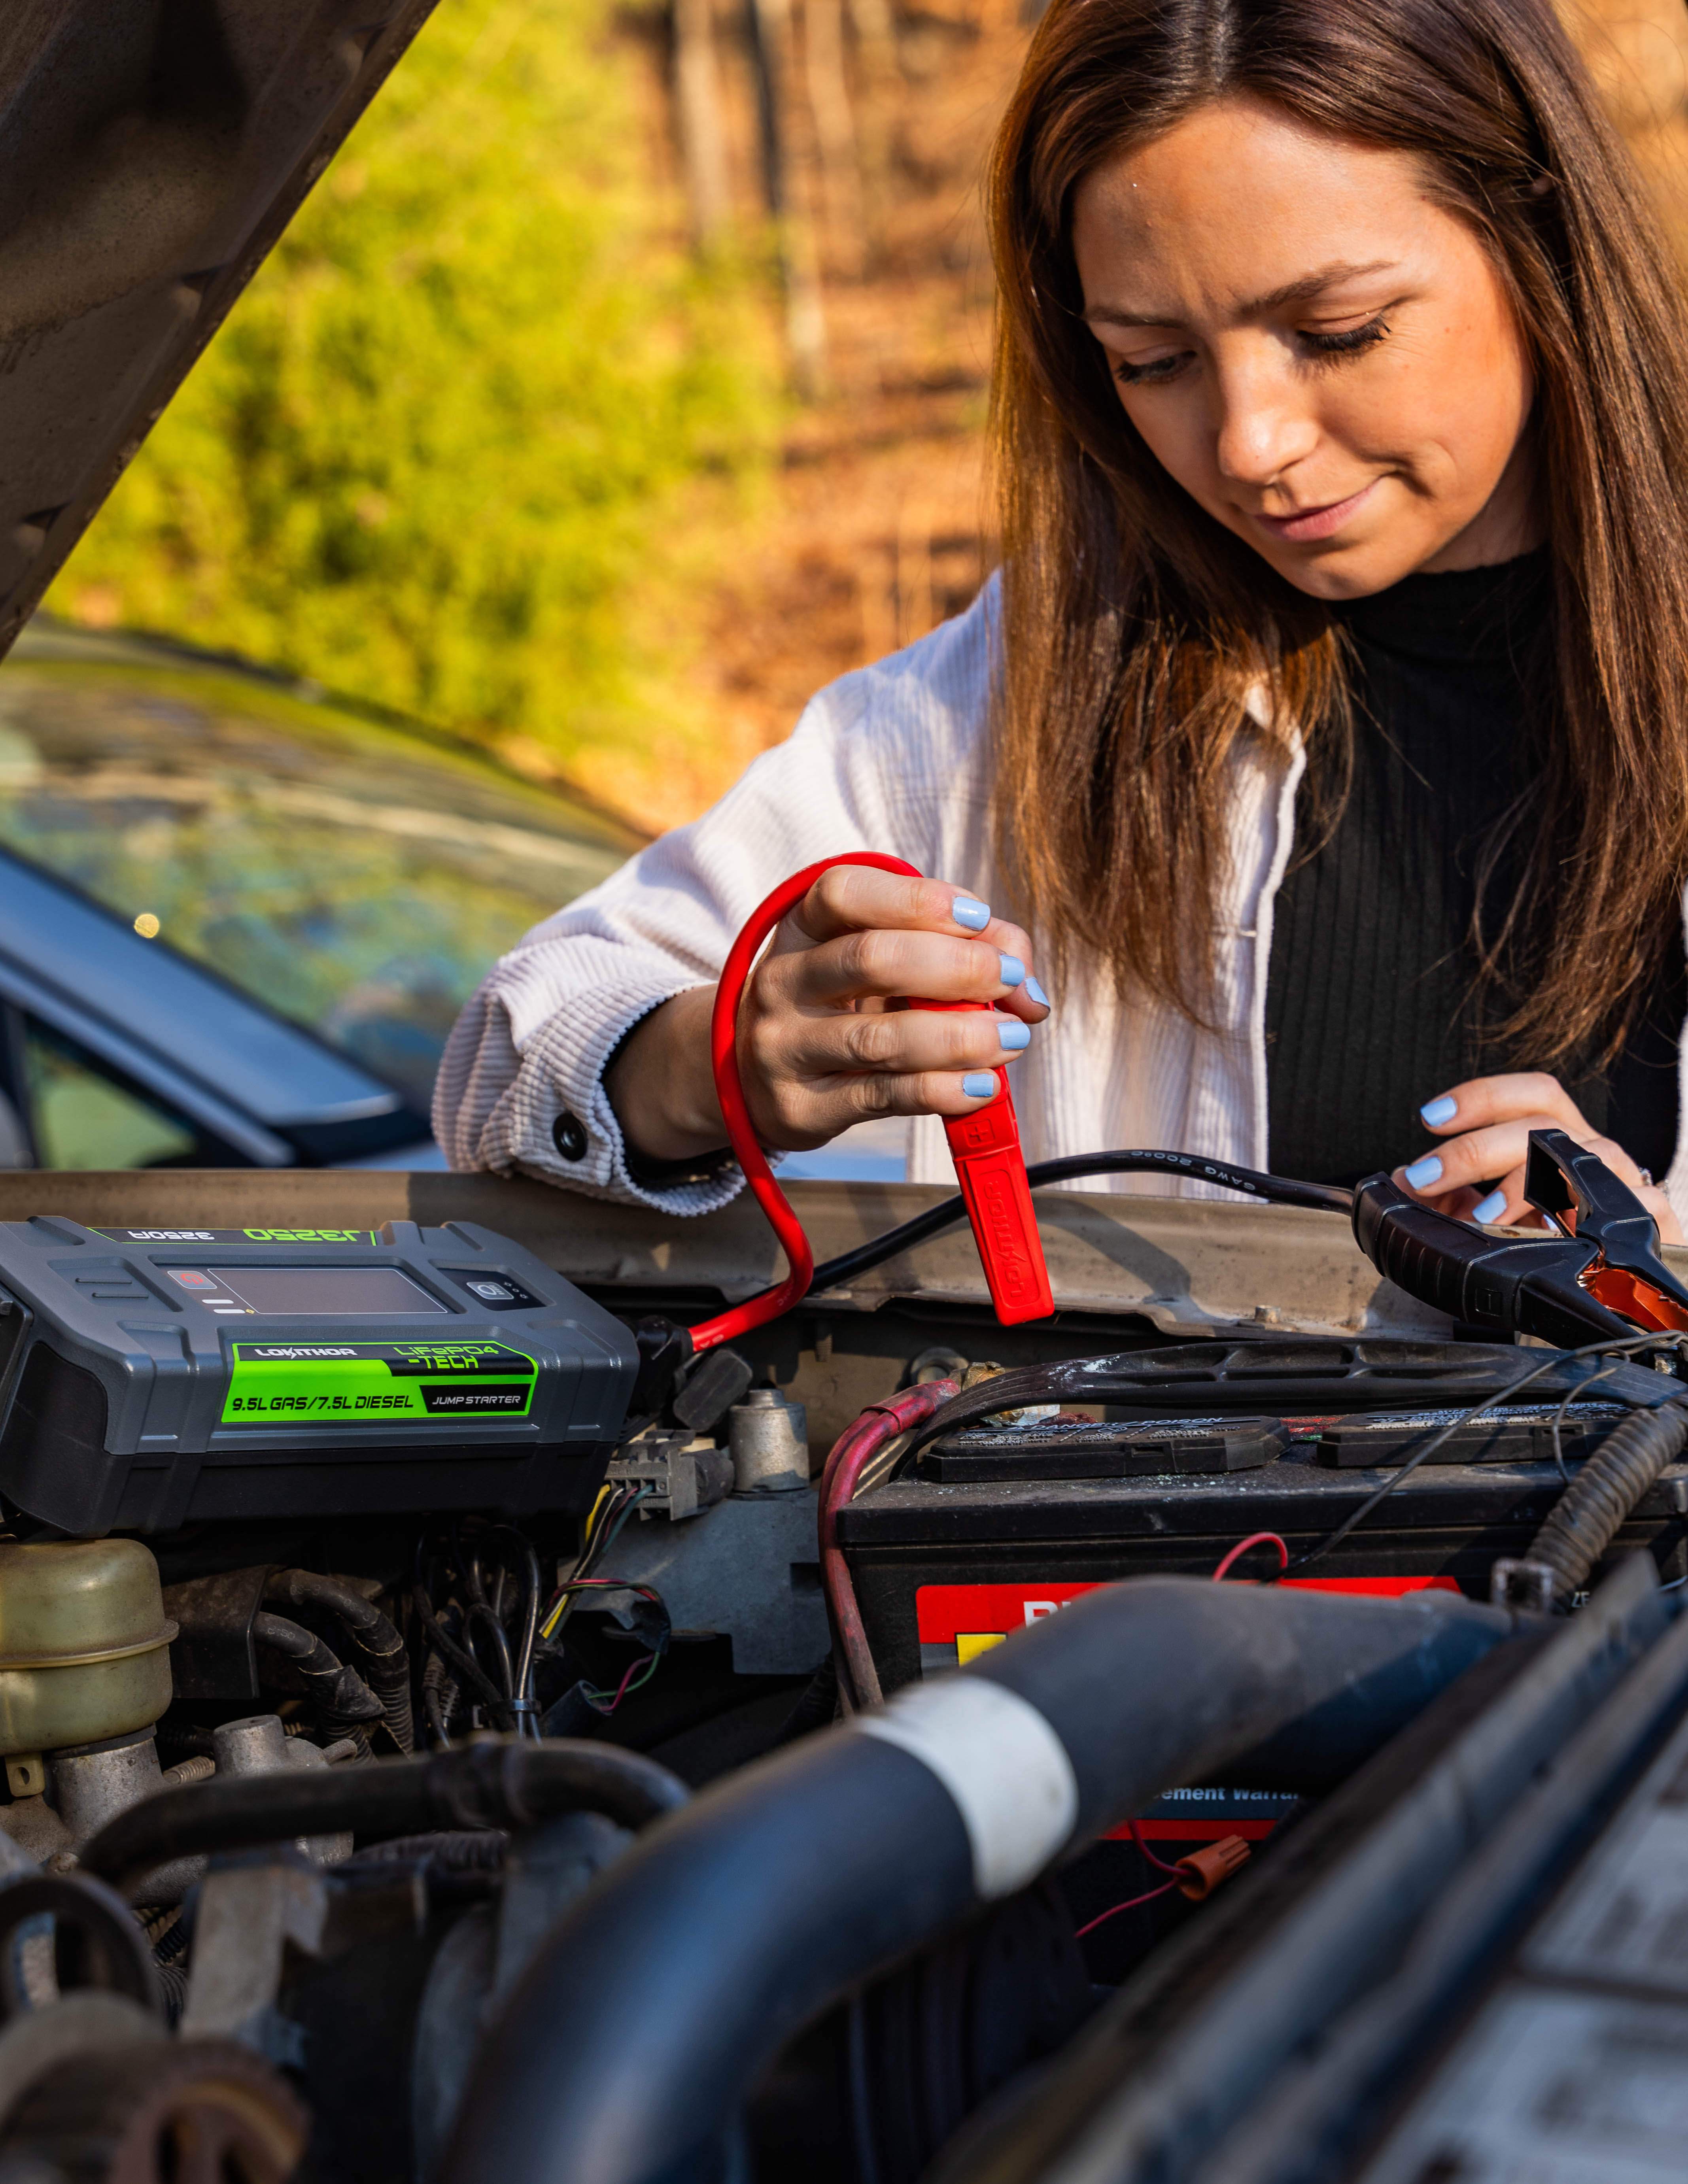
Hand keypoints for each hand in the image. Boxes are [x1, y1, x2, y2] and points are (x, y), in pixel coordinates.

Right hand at [605, 869, 1050, 1161]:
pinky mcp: (801, 1108)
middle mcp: (782, 981)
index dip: (916, 899)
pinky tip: (981, 1085)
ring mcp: (784, 1047)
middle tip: (1010, 980)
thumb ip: (958, 950)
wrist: (746, 1076)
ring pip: (881, 1037)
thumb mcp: (877, 960)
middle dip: (956, 968)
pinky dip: (942, 1090)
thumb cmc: (836, 1004)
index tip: (977, 917)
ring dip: (960, 1037)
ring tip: (1012, 1037)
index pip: (844, 892)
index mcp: (802, 927)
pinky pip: (881, 1096)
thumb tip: (1027, 987)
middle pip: (870, 959)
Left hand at [1397, 1072, 1682, 1244]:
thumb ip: (1450, 1194)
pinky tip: (1554, 1239)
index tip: (1430, 1117)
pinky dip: (1590, 1219)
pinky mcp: (1658, 1223)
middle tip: (1426, 1176)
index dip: (1482, 1097)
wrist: (1626, 1290)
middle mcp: (1596, 1154)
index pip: (1531, 1095)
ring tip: (1483, 1217)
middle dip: (1476, 1149)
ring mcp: (1628, 1185)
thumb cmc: (1560, 1243)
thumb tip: (1399, 1183)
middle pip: (1544, 1125)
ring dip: (1524, 1185)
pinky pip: (1635, 1207)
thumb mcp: (1497, 1213)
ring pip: (1587, 1159)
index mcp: (1563, 1140)